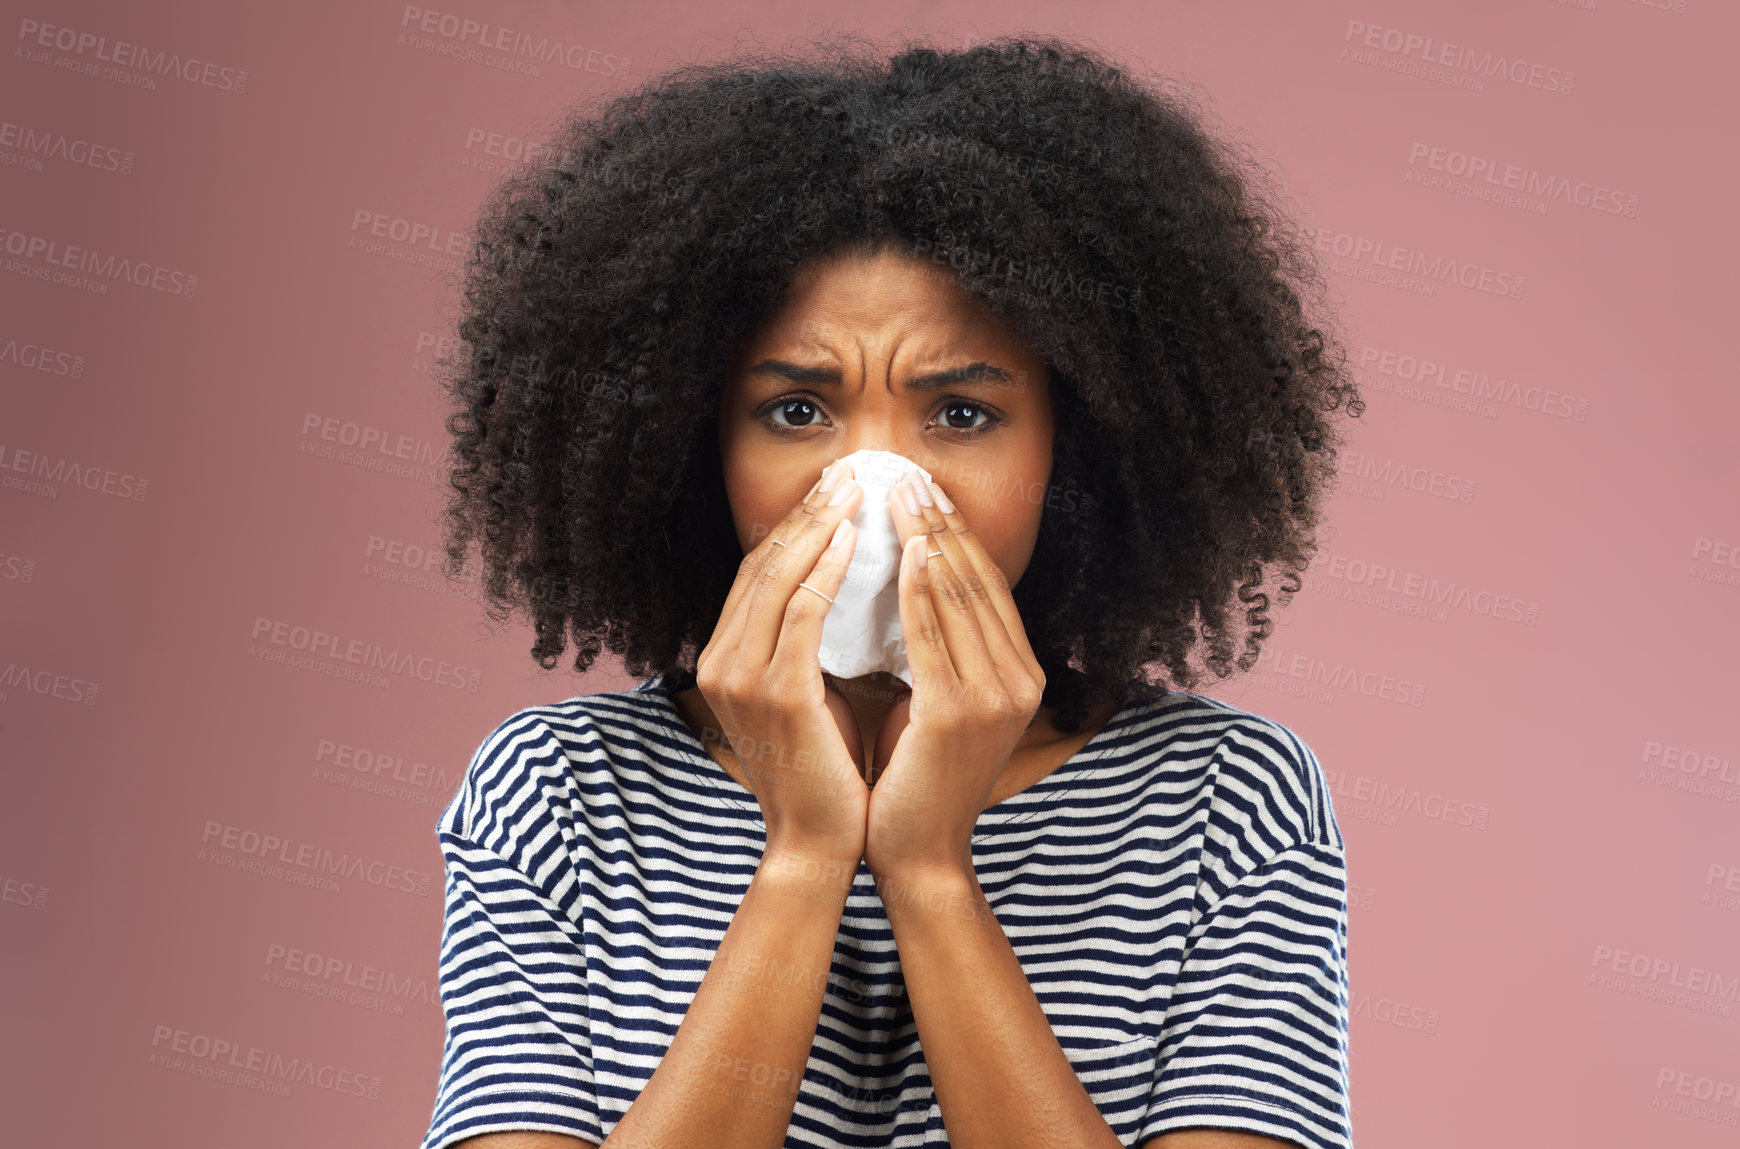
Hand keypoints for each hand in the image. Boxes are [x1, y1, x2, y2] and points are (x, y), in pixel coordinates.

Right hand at [695, 459, 870, 861]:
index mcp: (724, 659)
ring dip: (821, 526)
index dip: (796, 526)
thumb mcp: (810, 693)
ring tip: (857, 489)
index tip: (834, 489)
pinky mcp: (776, 692)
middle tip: (849, 471)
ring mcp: (741, 676)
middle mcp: (721, 662)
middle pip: (763, 564)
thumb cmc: (826, 770)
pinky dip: (828, 570)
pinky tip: (858, 539)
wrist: (818, 842)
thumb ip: (808, 644)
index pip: (758, 573)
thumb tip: (844, 585)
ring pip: (779, 578)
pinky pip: (802, 612)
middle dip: (808, 512)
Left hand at [863, 473, 1044, 877]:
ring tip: (898, 495)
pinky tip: (902, 552)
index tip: (924, 490)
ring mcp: (994, 697)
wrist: (917, 853)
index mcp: (1019, 675)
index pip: (987, 586)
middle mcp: (1019, 680)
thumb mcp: (934, 700)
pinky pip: (933, 636)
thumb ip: (936, 648)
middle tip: (907, 474)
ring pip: (958, 598)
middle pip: (977, 581)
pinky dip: (918, 590)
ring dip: (926, 538)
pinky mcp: (958, 714)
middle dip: (941, 521)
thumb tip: (908, 581)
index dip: (957, 533)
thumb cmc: (914, 777)